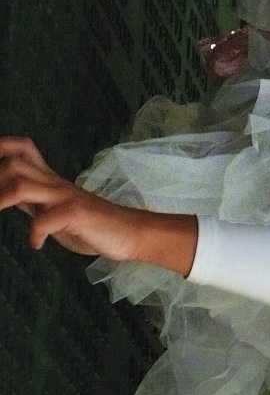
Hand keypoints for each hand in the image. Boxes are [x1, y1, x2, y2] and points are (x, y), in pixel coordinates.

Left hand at [0, 137, 197, 273]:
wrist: (131, 232)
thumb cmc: (93, 225)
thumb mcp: (55, 209)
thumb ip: (33, 200)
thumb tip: (8, 194)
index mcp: (49, 181)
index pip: (21, 150)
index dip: (0, 149)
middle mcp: (55, 184)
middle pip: (15, 163)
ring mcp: (66, 197)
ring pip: (23, 185)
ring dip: (1, 201)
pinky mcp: (76, 214)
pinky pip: (45, 220)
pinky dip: (34, 234)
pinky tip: (38, 244)